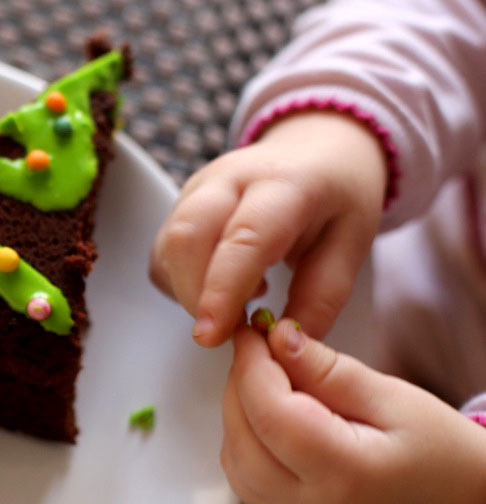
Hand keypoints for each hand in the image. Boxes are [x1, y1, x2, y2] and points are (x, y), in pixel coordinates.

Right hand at [149, 111, 387, 345]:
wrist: (318, 146)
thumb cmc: (338, 196)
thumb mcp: (352, 244)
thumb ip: (320, 298)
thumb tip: (282, 344)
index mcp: (285, 183)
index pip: (242, 238)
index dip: (222, 291)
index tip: (212, 336)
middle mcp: (231, 177)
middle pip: (187, 237)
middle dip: (195, 296)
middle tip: (225, 331)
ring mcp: (198, 187)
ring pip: (168, 246)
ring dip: (189, 290)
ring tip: (235, 301)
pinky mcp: (179, 203)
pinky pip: (162, 252)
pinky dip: (180, 281)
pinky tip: (218, 284)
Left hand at [221, 319, 485, 503]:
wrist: (460, 503)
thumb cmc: (442, 451)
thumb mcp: (393, 396)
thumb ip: (328, 370)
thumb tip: (278, 338)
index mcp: (345, 474)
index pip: (272, 413)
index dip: (252, 365)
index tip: (253, 331)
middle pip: (242, 435)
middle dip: (241, 383)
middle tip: (261, 346)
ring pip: (233, 457)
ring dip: (238, 409)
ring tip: (270, 378)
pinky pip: (243, 475)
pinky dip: (243, 435)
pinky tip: (269, 411)